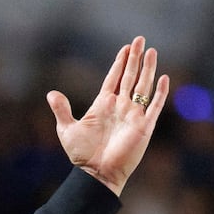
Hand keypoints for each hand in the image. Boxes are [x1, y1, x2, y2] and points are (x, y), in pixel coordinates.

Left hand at [46, 37, 168, 195]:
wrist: (96, 174)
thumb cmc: (82, 155)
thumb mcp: (67, 130)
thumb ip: (62, 110)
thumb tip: (51, 94)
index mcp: (103, 105)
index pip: (114, 78)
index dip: (119, 63)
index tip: (125, 48)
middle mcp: (120, 107)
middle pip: (129, 77)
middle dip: (135, 58)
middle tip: (140, 40)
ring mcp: (133, 115)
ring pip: (142, 86)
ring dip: (147, 69)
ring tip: (151, 50)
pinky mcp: (143, 126)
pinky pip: (154, 106)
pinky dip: (159, 93)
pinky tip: (162, 78)